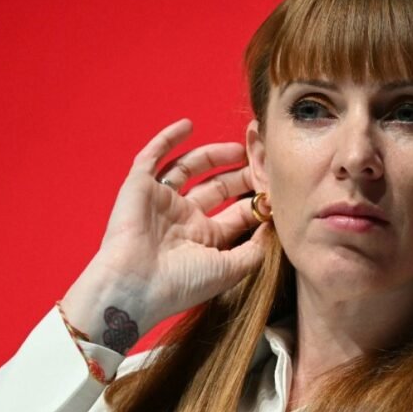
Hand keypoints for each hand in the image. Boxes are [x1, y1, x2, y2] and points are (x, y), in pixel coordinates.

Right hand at [61, 119, 268, 347]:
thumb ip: (254, 250)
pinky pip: (153, 157)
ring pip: (189, 169)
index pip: (236, 212)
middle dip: (241, 175)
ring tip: (239, 147)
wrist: (134, 286)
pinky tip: (188, 125)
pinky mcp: (139, 187)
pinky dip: (168, 139)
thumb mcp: (229, 270)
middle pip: (217, 188)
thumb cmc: (180, 283)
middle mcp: (183, 218)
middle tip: (263, 161)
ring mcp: (161, 201)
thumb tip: (273, 228)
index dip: (257, 199)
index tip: (278, 186)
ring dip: (213, 155)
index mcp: (204, 239)